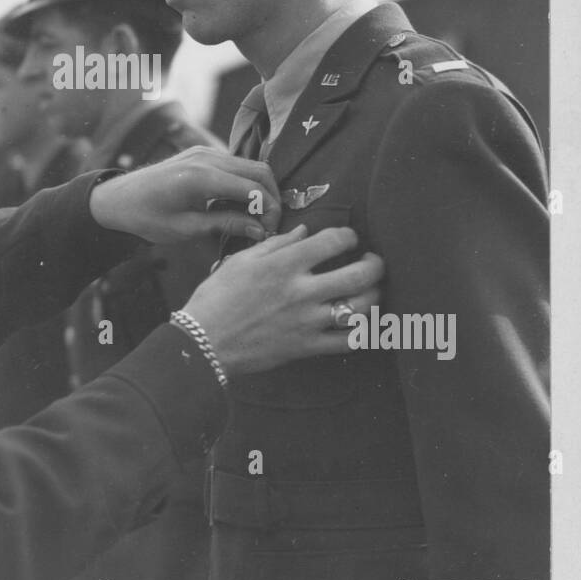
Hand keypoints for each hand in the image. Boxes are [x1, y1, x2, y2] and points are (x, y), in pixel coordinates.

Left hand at [88, 147, 280, 244]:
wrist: (119, 198)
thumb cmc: (147, 217)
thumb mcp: (187, 228)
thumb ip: (225, 224)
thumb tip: (260, 229)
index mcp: (201, 177)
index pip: (253, 188)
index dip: (270, 210)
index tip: (270, 231)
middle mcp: (206, 157)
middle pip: (259, 171)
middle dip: (271, 198)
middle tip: (269, 224)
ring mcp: (205, 152)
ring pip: (251, 166)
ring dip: (260, 190)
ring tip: (255, 218)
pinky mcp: (203, 153)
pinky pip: (236, 164)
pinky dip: (245, 182)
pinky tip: (239, 205)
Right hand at [181, 226, 382, 376]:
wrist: (204, 341)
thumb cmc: (217, 297)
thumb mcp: (241, 261)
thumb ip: (276, 244)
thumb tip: (303, 232)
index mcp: (284, 265)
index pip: (333, 242)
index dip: (349, 236)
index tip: (349, 239)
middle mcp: (301, 291)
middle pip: (359, 275)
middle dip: (376, 265)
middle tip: (374, 261)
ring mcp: (307, 321)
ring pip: (360, 309)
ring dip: (374, 297)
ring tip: (371, 290)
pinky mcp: (306, 347)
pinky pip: (346, 342)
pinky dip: (361, 333)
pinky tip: (362, 323)